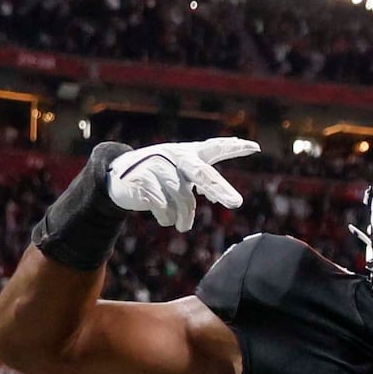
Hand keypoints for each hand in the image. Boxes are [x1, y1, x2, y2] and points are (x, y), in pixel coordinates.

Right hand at [105, 137, 259, 231]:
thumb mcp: (180, 174)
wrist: (117, 175)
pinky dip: (166, 217)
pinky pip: (163, 207)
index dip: (234, 147)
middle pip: (203, 174)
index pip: (214, 148)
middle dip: (220, 189)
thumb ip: (202, 182)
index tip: (255, 148)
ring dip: (184, 218)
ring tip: (183, 226)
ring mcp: (158, 166)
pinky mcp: (142, 180)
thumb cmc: (158, 175)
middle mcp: (175, 157)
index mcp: (187, 153)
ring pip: (184, 200)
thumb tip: (224, 199)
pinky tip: (163, 217)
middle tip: (236, 203)